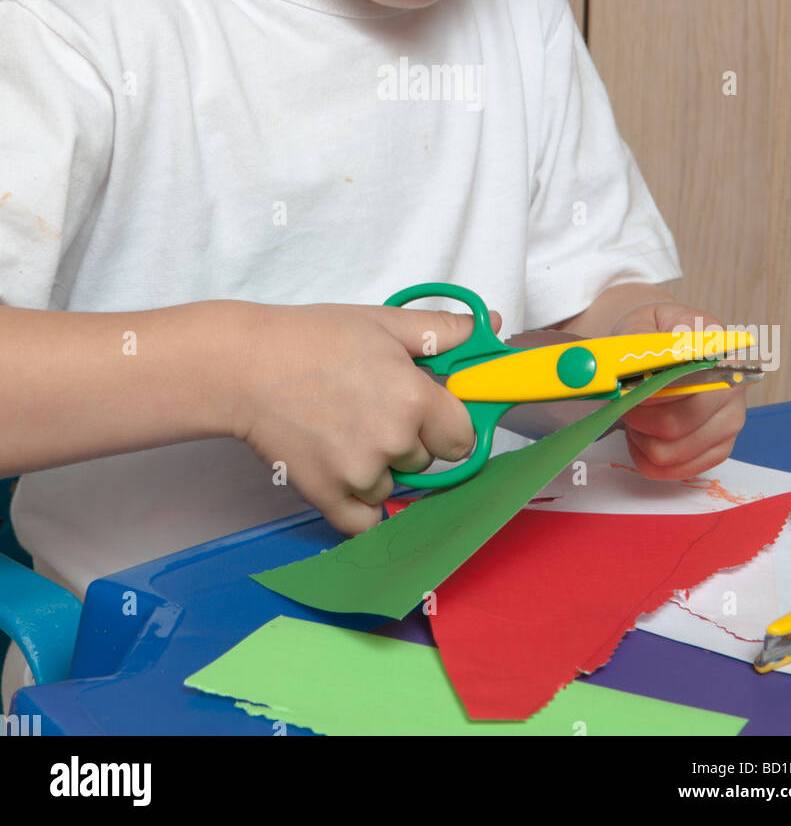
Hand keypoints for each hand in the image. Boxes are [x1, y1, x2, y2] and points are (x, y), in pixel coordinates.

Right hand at [232, 301, 500, 534]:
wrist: (247, 366)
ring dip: (378, 468)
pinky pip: (364, 522)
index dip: (446, 423)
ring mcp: (360, 474)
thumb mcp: (384, 323)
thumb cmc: (313, 338)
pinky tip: (343, 473)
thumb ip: (442, 330)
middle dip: (408, 441)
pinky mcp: (328, 497)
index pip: (462, 437)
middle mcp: (393, 442)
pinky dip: (359, 505)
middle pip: (426, 461)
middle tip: (372, 409)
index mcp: (415, 399)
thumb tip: (488, 326)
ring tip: (343, 429)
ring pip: (392, 486)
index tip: (427, 412)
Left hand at [620, 302, 745, 480]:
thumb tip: (630, 372)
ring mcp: (730, 421)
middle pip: (674, 424)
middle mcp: (732, 387)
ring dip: (640, 439)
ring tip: (635, 417)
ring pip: (671, 452)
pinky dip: (649, 458)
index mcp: (716, 350)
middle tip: (623, 402)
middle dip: (637, 418)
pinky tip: (644, 436)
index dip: (645, 393)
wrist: (667, 347)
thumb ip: (634, 341)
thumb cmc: (655, 336)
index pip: (682, 384)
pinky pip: (676, 470)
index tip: (625, 388)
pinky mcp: (721, 448)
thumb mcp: (640, 323)